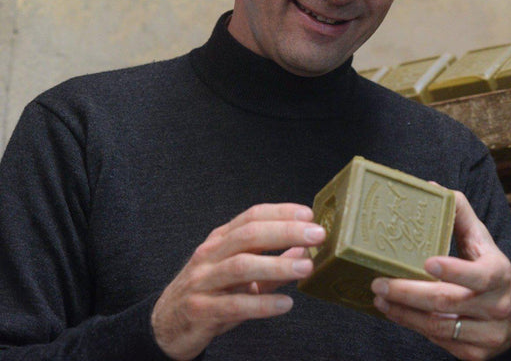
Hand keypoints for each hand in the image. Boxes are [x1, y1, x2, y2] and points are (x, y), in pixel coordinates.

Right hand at [151, 203, 325, 359]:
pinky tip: (285, 304)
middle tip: (317, 235)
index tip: (309, 214)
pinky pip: (234, 305)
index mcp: (221, 240)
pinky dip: (262, 304)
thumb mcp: (241, 274)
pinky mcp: (200, 310)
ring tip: (306, 268)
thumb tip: (305, 250)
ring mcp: (202, 281)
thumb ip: (272, 263)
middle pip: (248, 235)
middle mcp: (210, 255)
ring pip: (241, 266)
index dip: (281, 212)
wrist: (166, 325)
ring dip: (277, 265)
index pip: (252, 216)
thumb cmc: (209, 293)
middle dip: (285, 232)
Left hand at [371, 191, 510, 360]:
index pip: (478, 275)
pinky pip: (438, 342)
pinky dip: (414, 326)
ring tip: (380, 299)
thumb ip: (460, 214)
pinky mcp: (474, 354)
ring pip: (437, 326)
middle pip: (446, 302)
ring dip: (404, 313)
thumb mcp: (483, 241)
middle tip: (379, 283)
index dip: (452, 270)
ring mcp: (486, 334)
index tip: (426, 262)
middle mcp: (496, 307)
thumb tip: (433, 187)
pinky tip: (397, 313)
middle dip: (408, 293)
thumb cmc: (494, 271)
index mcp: (499, 274)